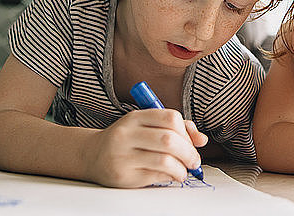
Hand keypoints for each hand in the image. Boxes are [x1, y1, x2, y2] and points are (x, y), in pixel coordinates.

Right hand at [84, 109, 207, 187]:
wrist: (91, 155)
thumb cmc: (128, 139)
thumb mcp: (147, 125)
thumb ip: (176, 128)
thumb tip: (201, 140)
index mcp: (136, 117)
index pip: (170, 118)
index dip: (187, 132)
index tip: (193, 142)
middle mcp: (127, 134)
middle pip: (169, 140)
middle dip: (189, 152)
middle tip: (195, 161)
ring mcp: (123, 155)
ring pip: (164, 160)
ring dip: (182, 167)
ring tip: (184, 170)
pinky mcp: (123, 176)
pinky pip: (156, 176)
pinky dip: (171, 176)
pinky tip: (172, 175)